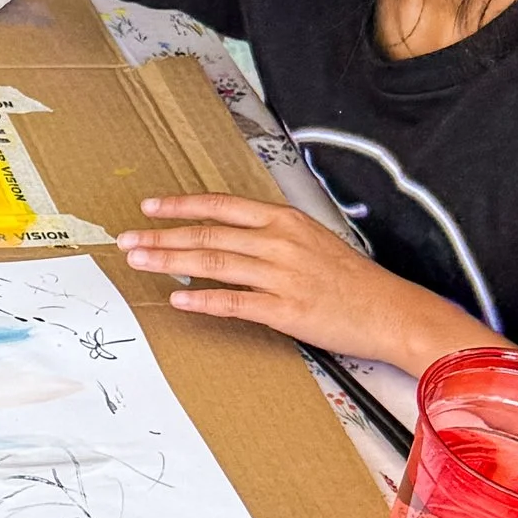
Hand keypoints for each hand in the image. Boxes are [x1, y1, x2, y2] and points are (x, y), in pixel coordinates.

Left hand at [119, 197, 488, 374]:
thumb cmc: (351, 279)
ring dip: (170, 261)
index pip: (223, 207)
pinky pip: (234, 302)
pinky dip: (202, 298)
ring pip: (213, 263)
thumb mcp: (313, 240)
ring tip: (138, 261)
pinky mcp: (285, 309)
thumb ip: (271, 236)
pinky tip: (177, 297)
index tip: (149, 206)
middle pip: (208, 235)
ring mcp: (281, 275)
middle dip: (161, 236)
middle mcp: (280, 242)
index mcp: (285, 221)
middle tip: (126, 239)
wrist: (391, 311)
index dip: (182, 206)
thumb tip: (228, 238)